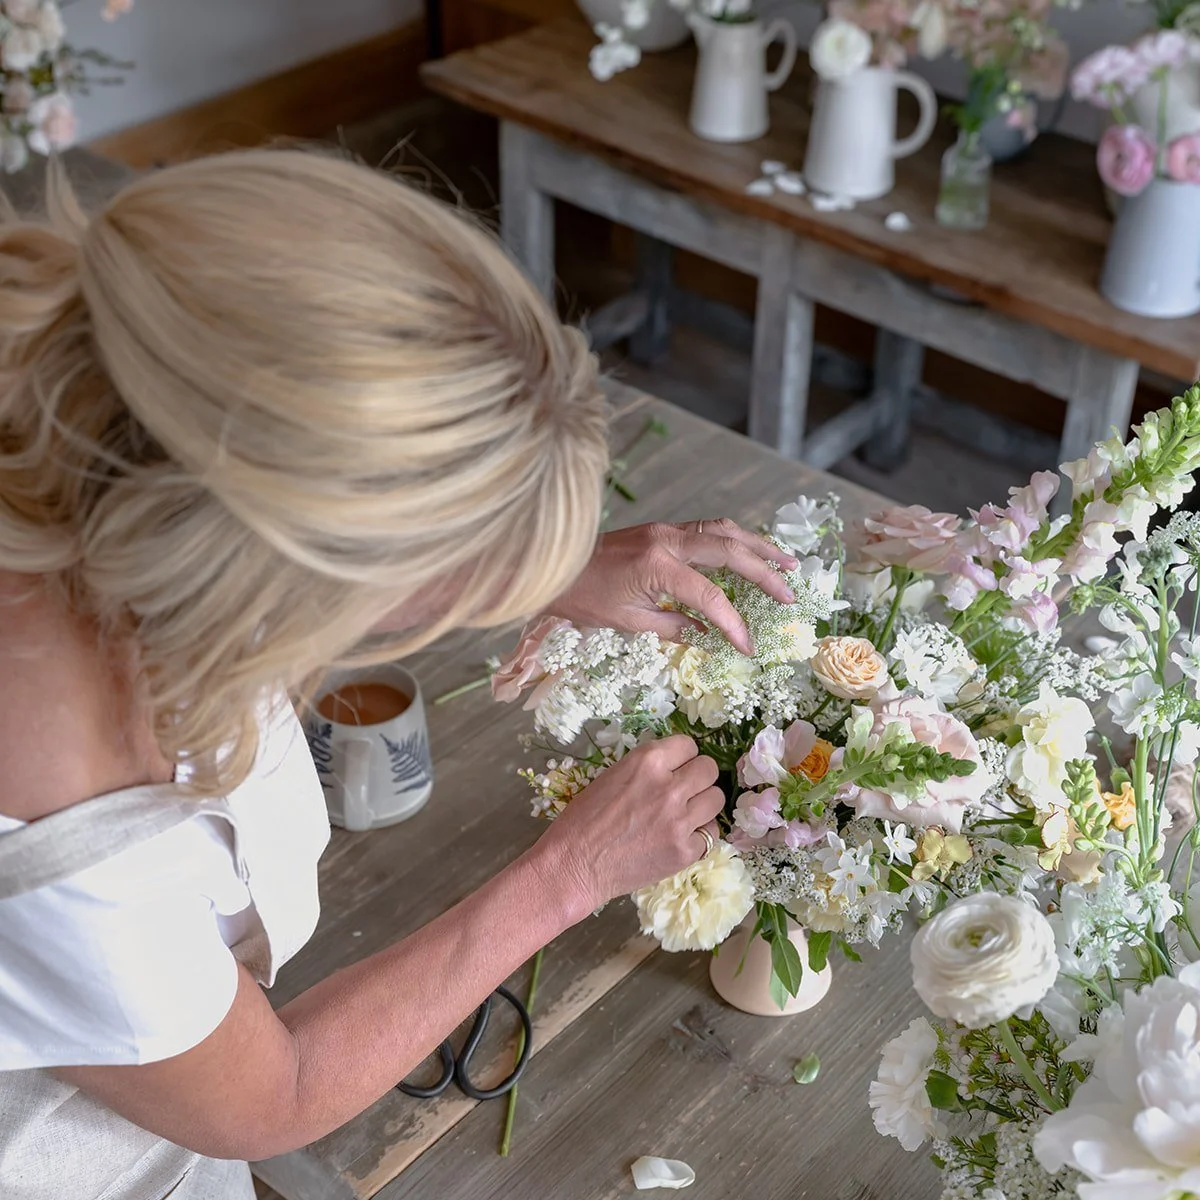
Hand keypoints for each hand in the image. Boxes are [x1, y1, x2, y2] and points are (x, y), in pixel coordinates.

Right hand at [536, 736, 724, 910]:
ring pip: (716, 798)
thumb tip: (675, 766)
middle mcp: (669, 786)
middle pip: (709, 769)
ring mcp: (680, 820)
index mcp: (648, 761)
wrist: (574, 864)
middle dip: (697, 777)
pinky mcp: (686, 851)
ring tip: (684, 813)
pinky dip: (698, 834)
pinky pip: (711, 833)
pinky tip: (678, 837)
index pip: (688, 745)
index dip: (681, 757)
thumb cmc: (583, 818)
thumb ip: (648, 768)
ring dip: (702, 804)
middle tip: (682, 790)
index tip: (674, 768)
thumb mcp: (613, 776)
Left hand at [549, 519, 797, 654]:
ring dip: (757, 546)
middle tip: (789, 595)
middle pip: (729, 551)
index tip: (748, 647)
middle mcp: (667, 540)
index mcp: (657, 565)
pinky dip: (734, 540)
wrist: (553, 566)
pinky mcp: (662, 529)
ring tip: (787, 563)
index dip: (733, 624)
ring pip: (723, 530)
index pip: (710, 597)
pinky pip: (708, 529)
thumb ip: (674, 628)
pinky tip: (750, 552)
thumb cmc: (583, 598)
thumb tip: (710, 638)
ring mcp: (665, 529)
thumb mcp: (628, 621)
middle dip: (764, 573)